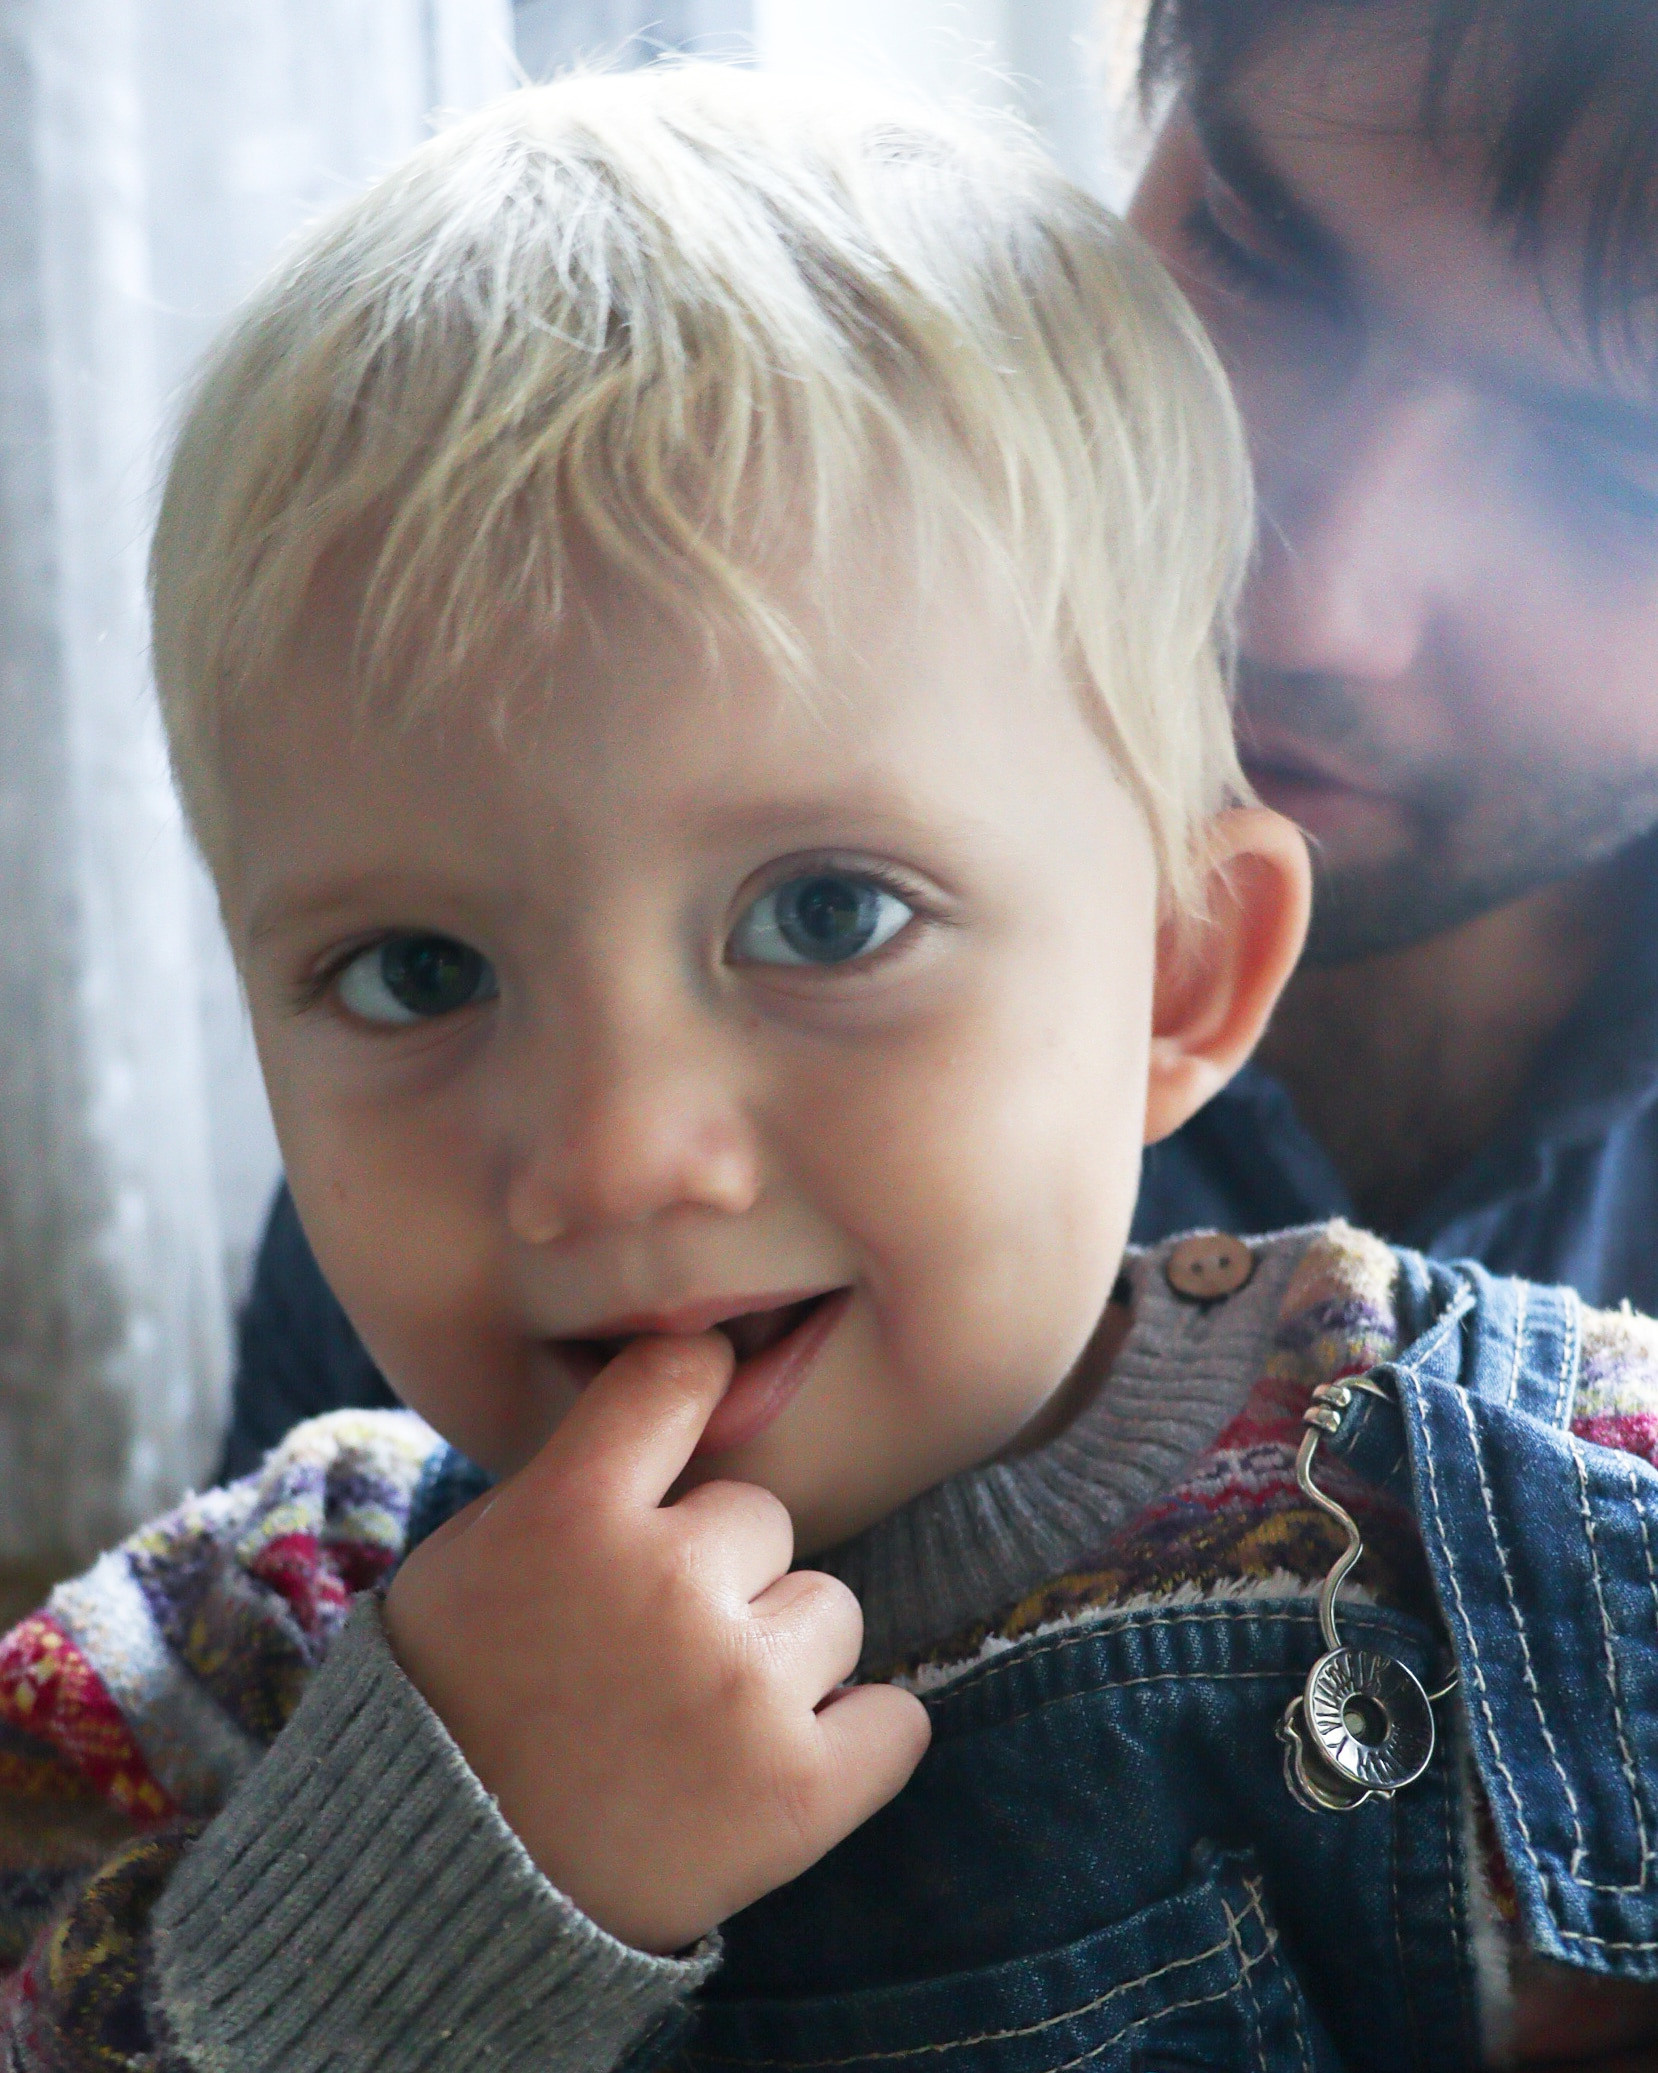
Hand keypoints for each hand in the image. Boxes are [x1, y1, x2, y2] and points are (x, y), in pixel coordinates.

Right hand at [384, 1332, 930, 1953]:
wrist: (442, 1899)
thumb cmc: (455, 1709)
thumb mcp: (471, 1558)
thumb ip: (574, 1478)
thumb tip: (682, 1400)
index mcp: (571, 1512)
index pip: (679, 1376)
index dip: (699, 1383)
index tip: (706, 1398)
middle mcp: (665, 1583)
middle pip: (763, 1518)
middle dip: (721, 1574)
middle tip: (650, 1651)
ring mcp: (740, 1687)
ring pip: (829, 1609)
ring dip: (781, 1657)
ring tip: (697, 1722)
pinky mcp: (799, 1790)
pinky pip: (895, 1721)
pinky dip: (854, 1742)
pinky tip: (779, 1763)